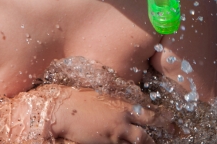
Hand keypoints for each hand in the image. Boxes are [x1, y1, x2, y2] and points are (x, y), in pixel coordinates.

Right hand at [51, 88, 172, 143]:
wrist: (63, 109)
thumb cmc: (79, 98)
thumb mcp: (101, 95)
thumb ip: (115, 101)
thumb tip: (124, 105)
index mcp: (122, 105)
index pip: (149, 114)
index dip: (162, 119)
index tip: (172, 120)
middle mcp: (122, 121)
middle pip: (146, 135)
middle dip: (157, 140)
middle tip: (171, 138)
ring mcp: (115, 135)